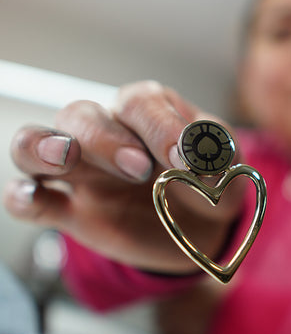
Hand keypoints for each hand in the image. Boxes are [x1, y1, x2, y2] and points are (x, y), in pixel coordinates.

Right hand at [3, 81, 244, 273]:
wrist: (198, 230)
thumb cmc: (208, 188)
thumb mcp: (226, 169)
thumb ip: (217, 157)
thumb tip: (201, 156)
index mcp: (147, 114)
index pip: (137, 103)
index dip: (158, 126)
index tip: (183, 158)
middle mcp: (106, 135)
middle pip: (79, 115)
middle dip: (105, 138)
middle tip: (140, 169)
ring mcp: (82, 173)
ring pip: (35, 143)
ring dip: (43, 146)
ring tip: (65, 159)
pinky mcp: (70, 210)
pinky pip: (28, 196)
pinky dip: (22, 195)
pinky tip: (33, 198)